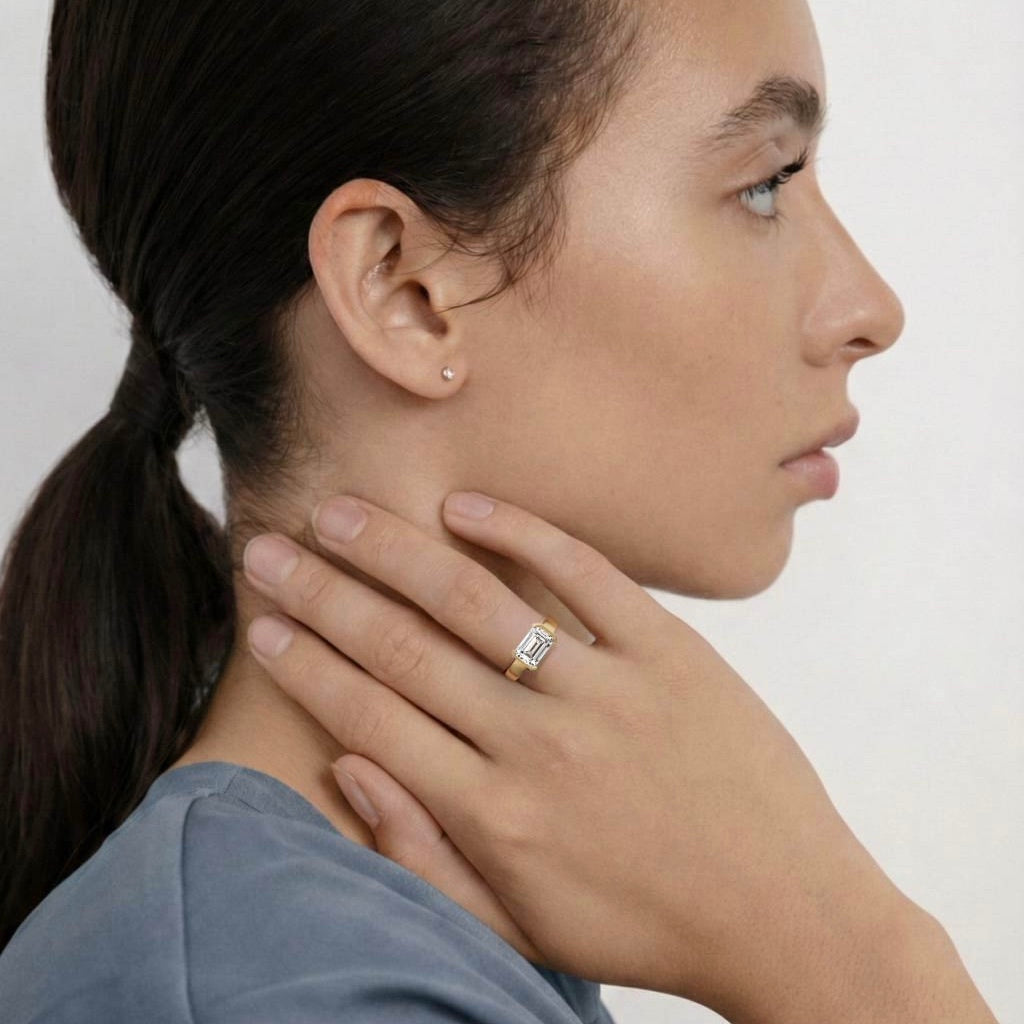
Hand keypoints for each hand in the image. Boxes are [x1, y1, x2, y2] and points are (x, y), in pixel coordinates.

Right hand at [241, 491, 930, 1020]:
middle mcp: (537, 744)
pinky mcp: (671, 651)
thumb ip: (422, 855)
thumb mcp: (520, 926)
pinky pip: (584, 572)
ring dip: (395, 550)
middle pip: (401, 646)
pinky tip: (464, 506)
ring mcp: (607, 689)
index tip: (261, 621)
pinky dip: (520, 531)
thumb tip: (345, 769)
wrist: (787, 914)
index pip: (368, 717)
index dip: (304, 664)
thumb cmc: (645, 924)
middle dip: (322, 592)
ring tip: (341, 512)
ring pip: (476, 600)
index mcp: (493, 814)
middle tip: (266, 547)